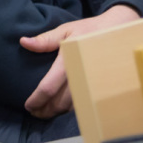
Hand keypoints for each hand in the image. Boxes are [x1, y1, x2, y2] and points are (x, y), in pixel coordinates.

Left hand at [18, 5, 140, 117]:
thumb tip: (23, 42)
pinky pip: (83, 103)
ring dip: (56, 112)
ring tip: (45, 112)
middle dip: (45, 111)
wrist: (118, 30)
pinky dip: (70, 109)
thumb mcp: (66, 29)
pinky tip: (62, 108)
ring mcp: (92, 83)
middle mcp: (80, 75)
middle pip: (59, 103)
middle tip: (34, 112)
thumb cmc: (89, 29)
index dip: (36, 100)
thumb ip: (45, 40)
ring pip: (71, 106)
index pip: (49, 88)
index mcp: (69, 61)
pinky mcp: (100, 87)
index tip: (28, 106)